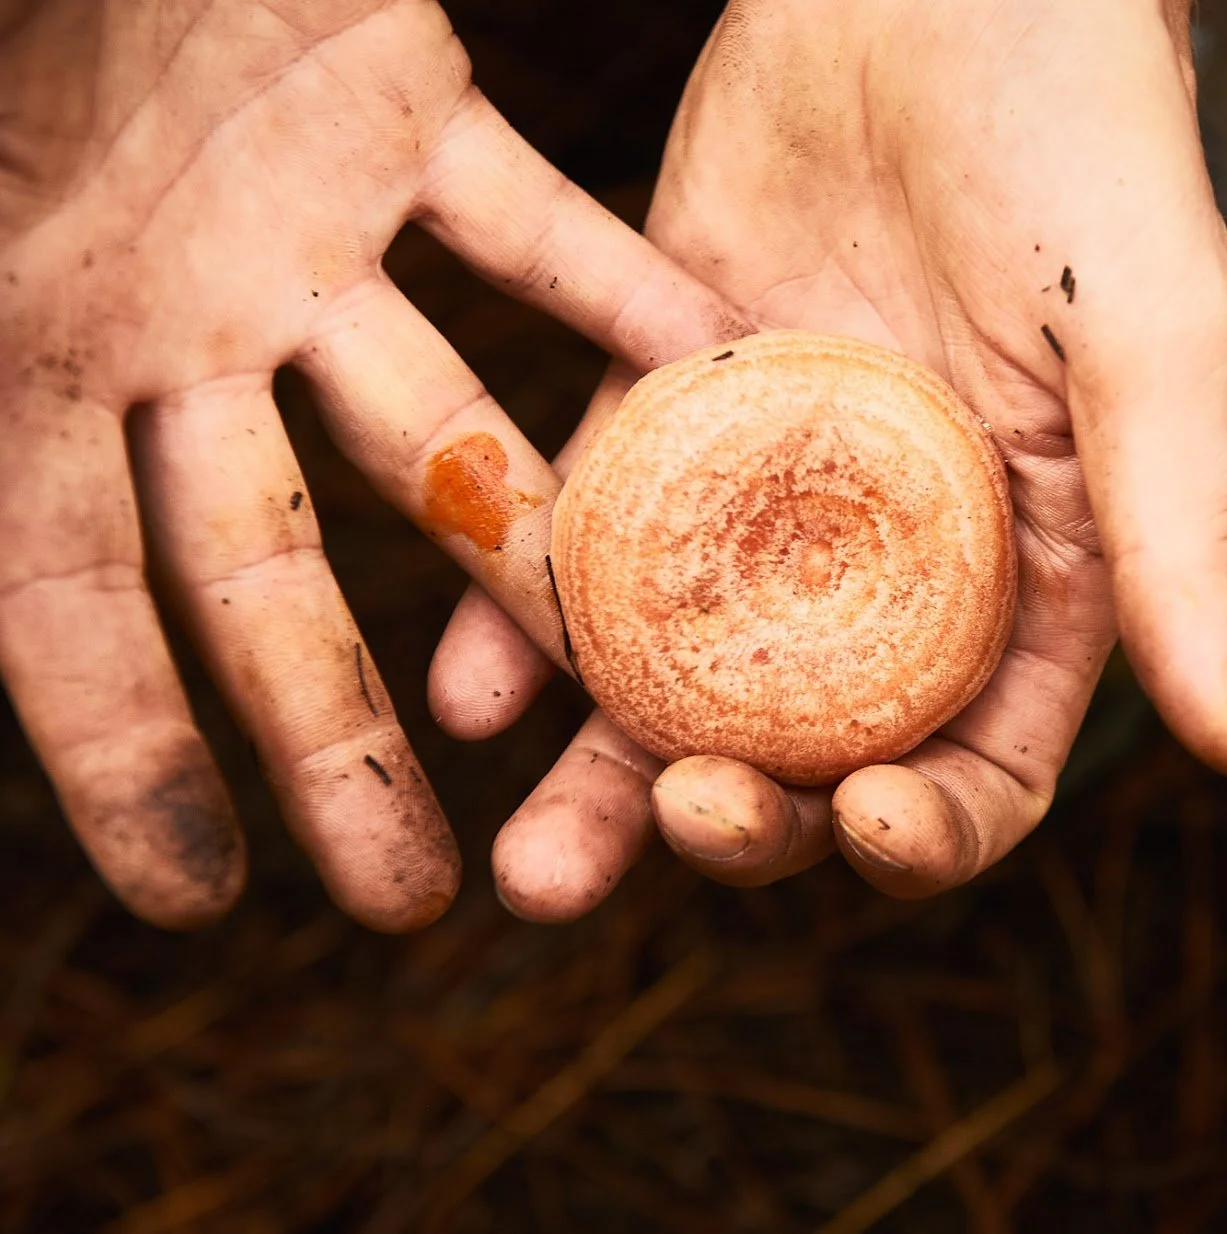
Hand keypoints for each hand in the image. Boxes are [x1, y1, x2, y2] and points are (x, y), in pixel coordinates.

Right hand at [0, 0, 743, 929]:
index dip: (120, 753)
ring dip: (528, 554)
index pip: (62, 601)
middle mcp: (166, 324)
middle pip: (268, 573)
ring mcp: (292, 236)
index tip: (199, 903)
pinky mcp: (399, 115)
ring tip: (631, 686)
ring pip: (434, 429)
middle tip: (416, 900)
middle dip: (336, 738)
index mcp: (16, 354)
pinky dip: (621, 303)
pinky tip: (728, 394)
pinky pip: (535, 233)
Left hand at [430, 0, 1226, 911]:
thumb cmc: (1082, 139)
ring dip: (609, 777)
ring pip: (686, 677)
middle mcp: (896, 565)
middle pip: (817, 751)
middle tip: (676, 824)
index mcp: (1033, 576)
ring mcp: (770, 498)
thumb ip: (1187, 541)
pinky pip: (589, 537)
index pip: (985, 763)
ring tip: (536, 864)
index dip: (930, 829)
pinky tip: (474, 681)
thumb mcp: (1155, 341)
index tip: (866, 821)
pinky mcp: (667, 411)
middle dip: (750, 820)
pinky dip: (527, 617)